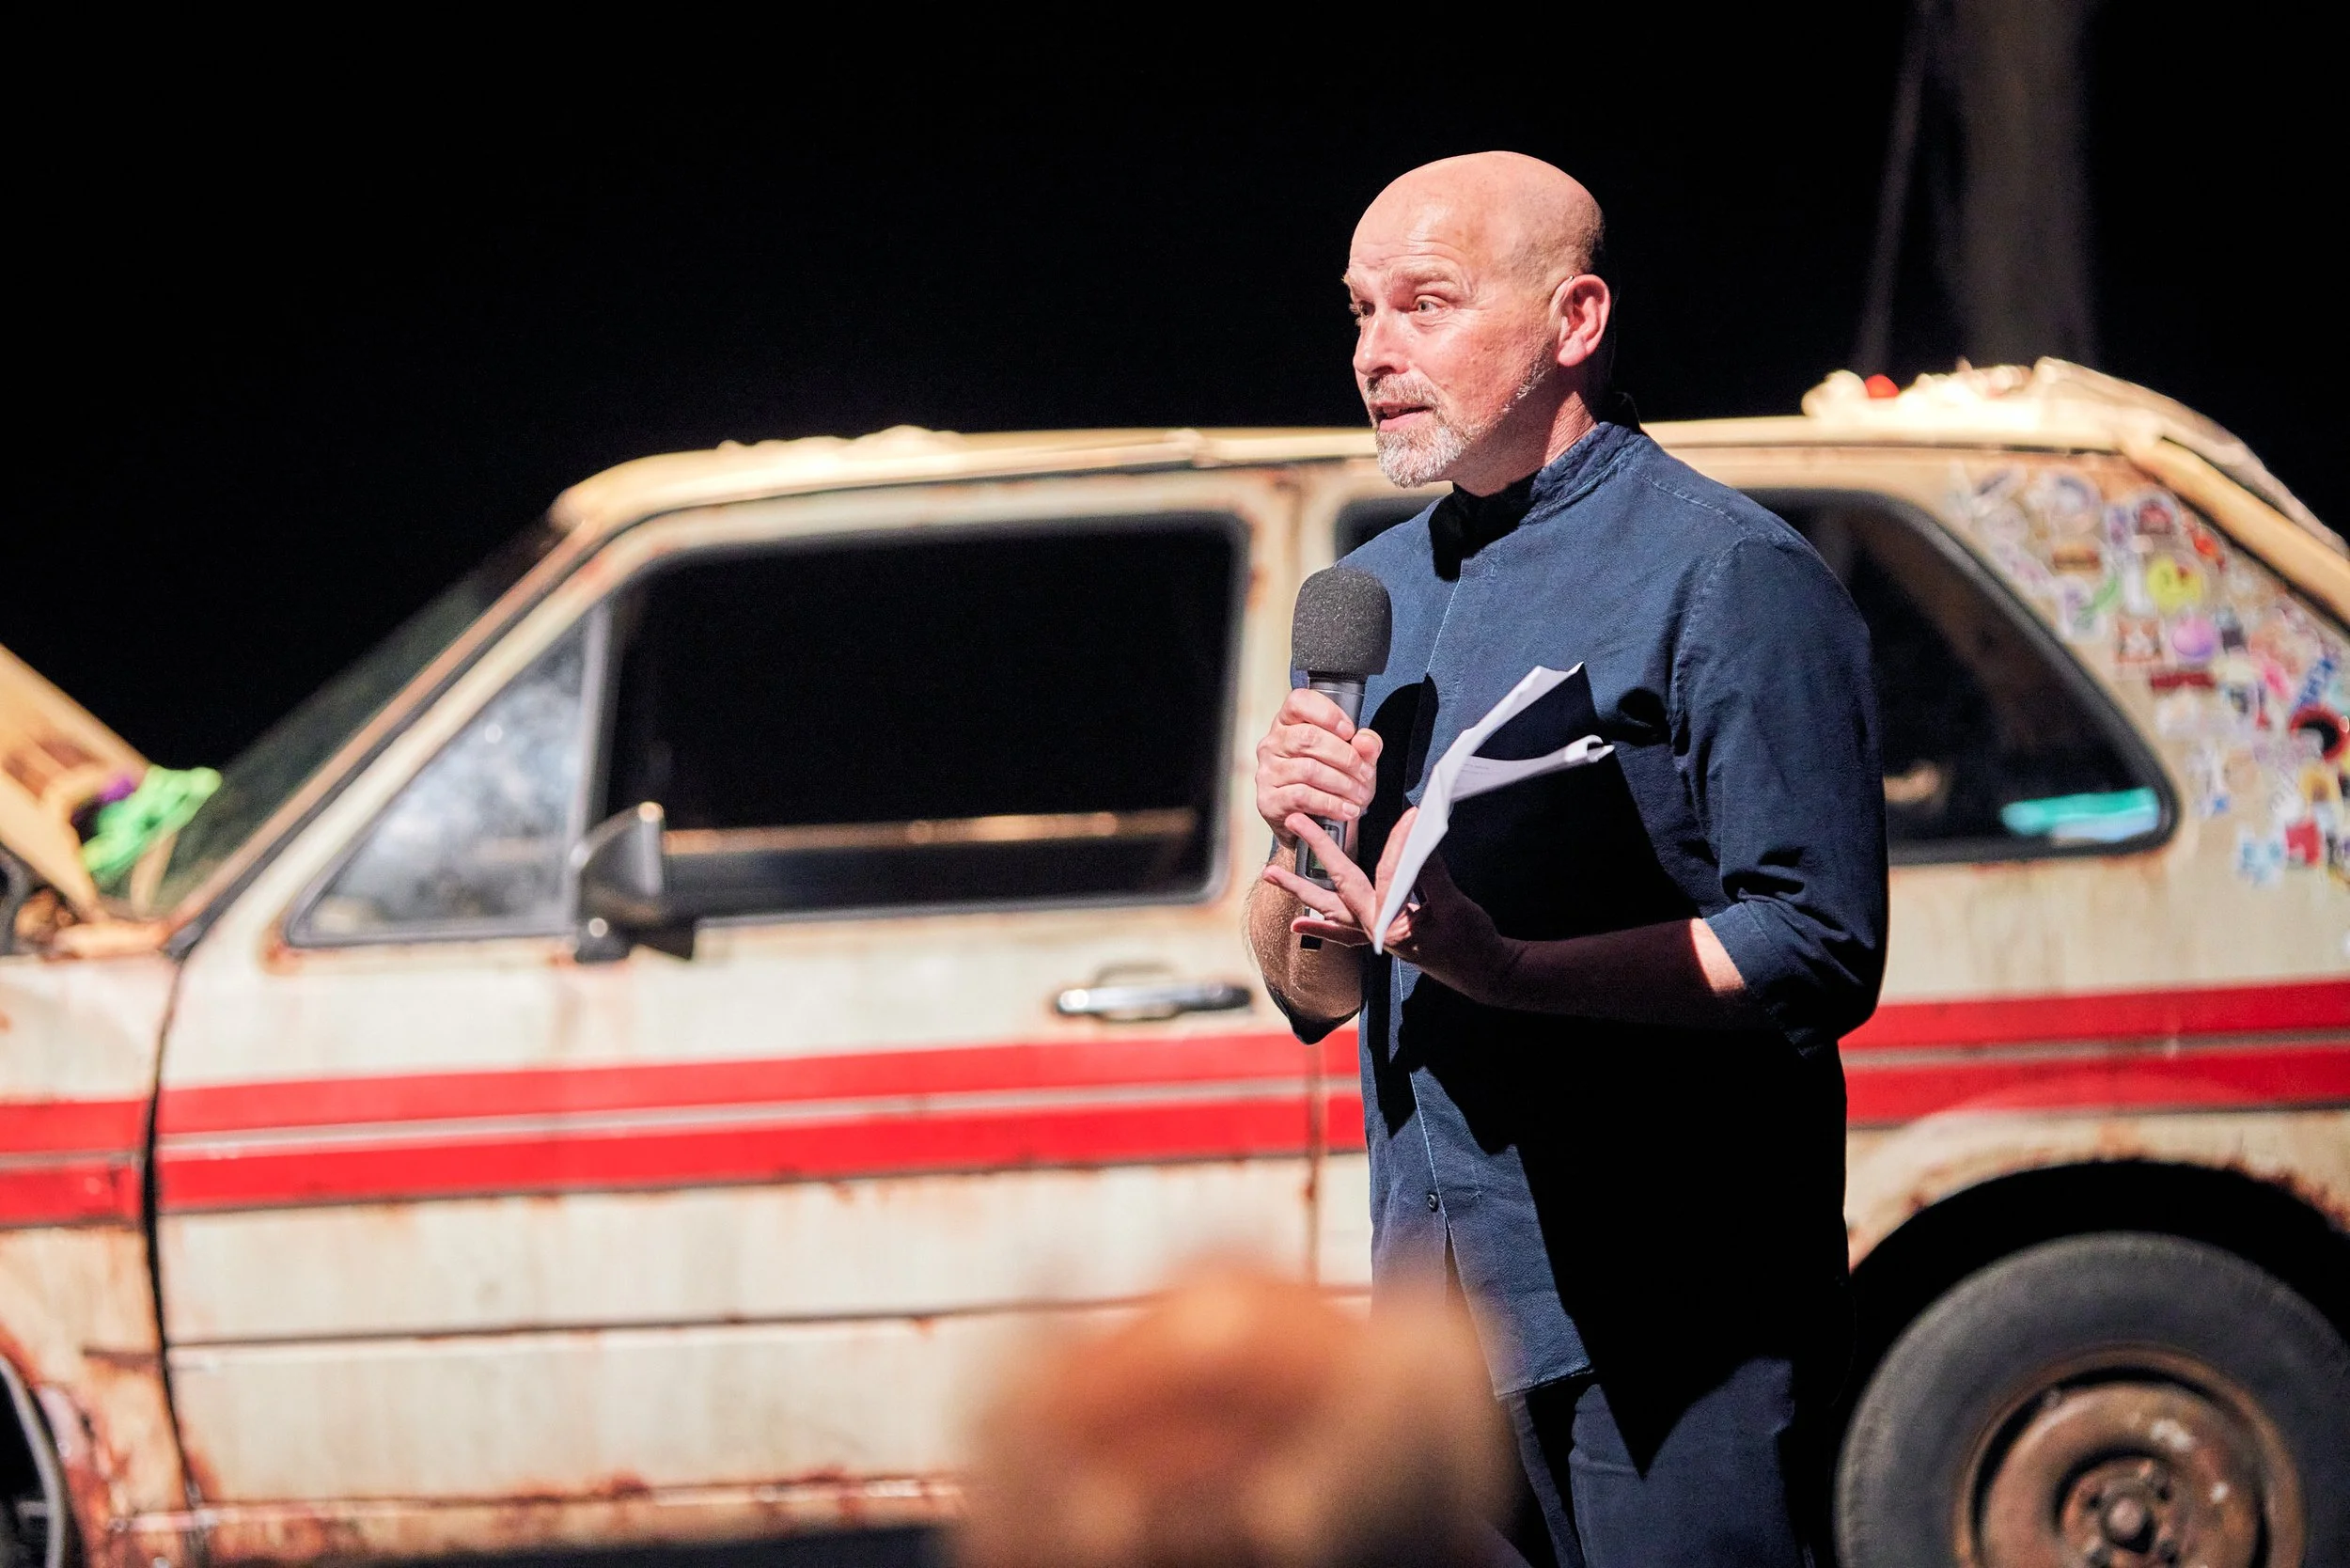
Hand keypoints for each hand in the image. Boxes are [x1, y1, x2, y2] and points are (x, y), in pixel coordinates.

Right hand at [1254, 688, 1381, 846]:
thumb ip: (1366, 746)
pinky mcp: (1268, 800)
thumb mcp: (1355, 761)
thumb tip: (1364, 741)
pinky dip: (1331, 803)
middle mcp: (1272, 744)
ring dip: (1342, 784)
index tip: (1350, 732)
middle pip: (1309, 737)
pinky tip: (1346, 809)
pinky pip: (1302, 796)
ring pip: (1308, 769)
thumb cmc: (1330, 784)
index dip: (1328, 713)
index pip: (1299, 702)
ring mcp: (1267, 772)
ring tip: (1358, 795)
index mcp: (1289, 724)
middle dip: (1345, 756)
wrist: (1313, 824)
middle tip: (1364, 773)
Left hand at [1261, 807, 1514, 1000]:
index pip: (1385, 870)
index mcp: (1389, 921)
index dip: (1399, 840)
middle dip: (1318, 849)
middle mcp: (1374, 928)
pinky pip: (1343, 933)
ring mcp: (1374, 935)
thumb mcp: (1454, 905)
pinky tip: (1297, 924)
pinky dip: (1321, 927)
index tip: (1412, 814)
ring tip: (1269, 873)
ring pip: (1330, 907)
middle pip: (1339, 883)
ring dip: (1301, 889)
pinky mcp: (1381, 937)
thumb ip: (1431, 873)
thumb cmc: (1471, 942)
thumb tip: (1416, 839)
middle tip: (1295, 821)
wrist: (1483, 973)